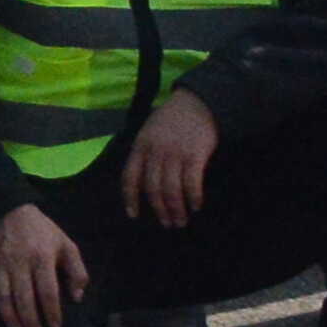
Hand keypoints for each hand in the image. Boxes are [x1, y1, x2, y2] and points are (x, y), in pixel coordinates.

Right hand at [0, 200, 86, 326]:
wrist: (12, 207)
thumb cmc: (43, 231)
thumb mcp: (67, 245)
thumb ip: (77, 271)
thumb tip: (77, 297)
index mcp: (42, 257)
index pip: (48, 291)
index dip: (52, 312)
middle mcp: (19, 261)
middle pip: (24, 298)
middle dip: (31, 321)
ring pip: (2, 296)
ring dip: (9, 317)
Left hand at [122, 90, 219, 233]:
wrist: (197, 102)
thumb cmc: (172, 119)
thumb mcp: (148, 131)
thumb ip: (144, 153)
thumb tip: (142, 182)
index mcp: (140, 146)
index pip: (129, 177)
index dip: (130, 198)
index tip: (133, 215)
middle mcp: (154, 152)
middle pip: (152, 188)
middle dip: (159, 210)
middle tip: (168, 224)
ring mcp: (174, 153)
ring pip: (171, 190)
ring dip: (176, 209)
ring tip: (181, 221)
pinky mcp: (195, 155)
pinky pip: (191, 183)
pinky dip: (193, 197)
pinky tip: (196, 206)